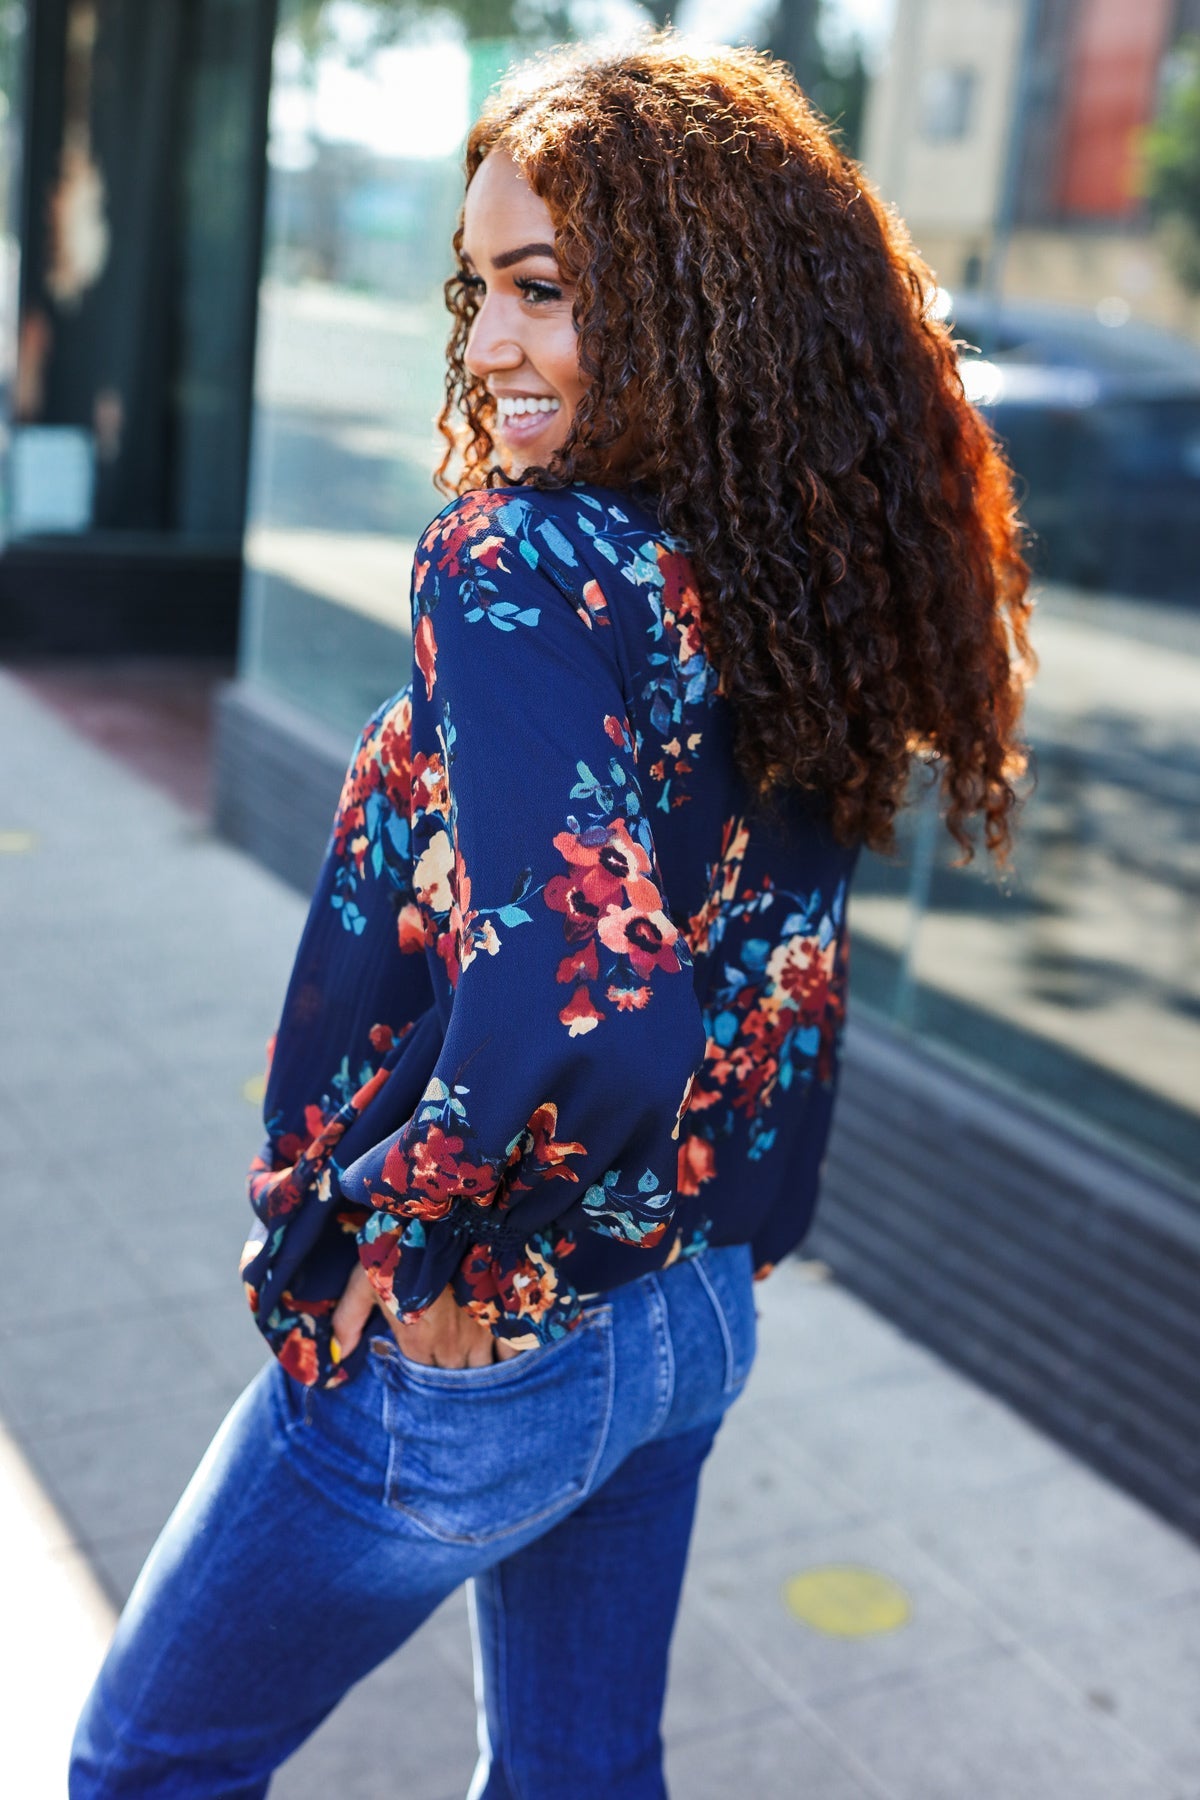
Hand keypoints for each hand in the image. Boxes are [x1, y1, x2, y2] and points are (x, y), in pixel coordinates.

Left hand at [331, 1264, 522, 1366]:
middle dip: (451, 1376)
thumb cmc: (402, 1248)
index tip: (422, 1356)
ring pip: (484, 1371)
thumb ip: (348, 1319)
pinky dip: (508, 1356)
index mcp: (417, 1344)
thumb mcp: (365, 1280)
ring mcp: (481, 1336)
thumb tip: (338, 1355)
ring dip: (479, 1369)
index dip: (422, 1372)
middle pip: (454, 1381)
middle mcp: (451, 1349)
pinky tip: (503, 1348)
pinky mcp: (504, 1319)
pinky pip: (513, 1353)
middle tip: (448, 1357)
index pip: (421, 1380)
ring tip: (474, 1357)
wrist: (451, 1219)